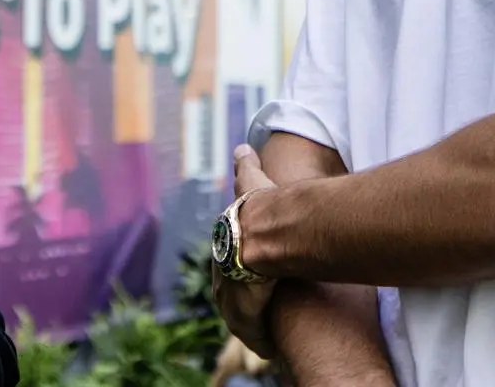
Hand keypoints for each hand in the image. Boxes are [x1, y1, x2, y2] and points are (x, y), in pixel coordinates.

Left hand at [212, 145, 279, 359]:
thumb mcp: (253, 185)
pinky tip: (271, 346)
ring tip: (268, 334)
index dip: (238, 263)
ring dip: (250, 320)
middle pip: (228, 286)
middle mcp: (222, 266)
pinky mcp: (242, 311)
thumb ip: (247, 168)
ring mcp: (229, 290)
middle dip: (239, 295)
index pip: (226, 254)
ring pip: (237, 311)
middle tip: (259, 304)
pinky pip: (251, 329)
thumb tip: (241, 147)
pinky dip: (260, 337)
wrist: (263, 232)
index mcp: (225, 239)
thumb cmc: (263, 208)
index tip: (251, 272)